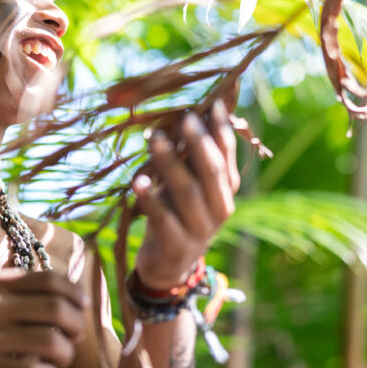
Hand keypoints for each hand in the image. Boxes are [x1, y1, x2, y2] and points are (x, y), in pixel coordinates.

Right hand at [0, 270, 87, 367]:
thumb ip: (16, 292)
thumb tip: (68, 292)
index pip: (49, 280)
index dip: (74, 292)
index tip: (83, 306)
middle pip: (56, 308)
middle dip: (76, 325)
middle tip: (75, 338)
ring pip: (50, 341)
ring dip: (66, 354)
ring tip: (62, 361)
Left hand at [131, 99, 239, 291]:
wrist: (170, 265)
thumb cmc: (179, 212)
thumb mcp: (191, 184)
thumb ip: (194, 155)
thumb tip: (191, 110)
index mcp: (227, 190)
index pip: (228, 155)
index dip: (222, 129)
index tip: (212, 102)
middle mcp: (220, 208)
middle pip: (213, 172)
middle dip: (200, 143)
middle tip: (186, 118)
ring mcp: (200, 229)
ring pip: (188, 192)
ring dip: (171, 163)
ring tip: (154, 138)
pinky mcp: (177, 245)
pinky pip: (163, 219)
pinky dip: (151, 199)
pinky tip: (138, 181)